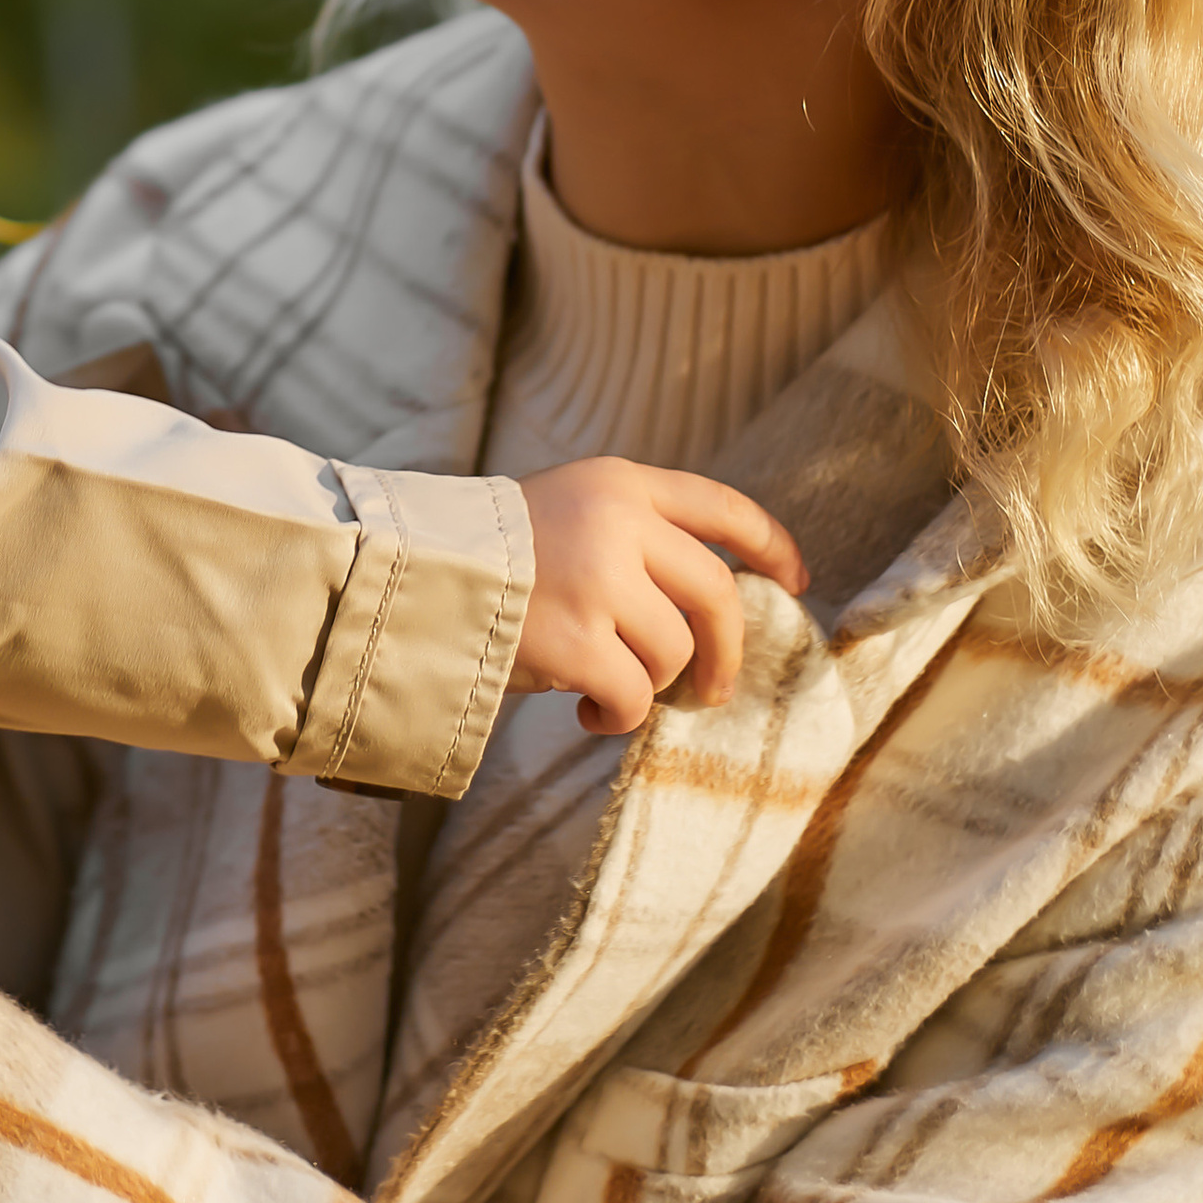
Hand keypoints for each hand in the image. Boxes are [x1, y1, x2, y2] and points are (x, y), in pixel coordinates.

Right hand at [512, 461, 806, 732]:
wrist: (405, 571)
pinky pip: (632, 698)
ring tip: (605, 689)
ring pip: (674, 653)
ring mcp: (600, 580)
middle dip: (726, 651)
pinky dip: (616, 719)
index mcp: (618, 484)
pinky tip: (584, 714)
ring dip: (649, 685)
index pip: (719, 506)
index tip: (796, 578)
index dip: (768, 544)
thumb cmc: (483, 555)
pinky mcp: (578, 640)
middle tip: (713, 690)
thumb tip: (705, 615)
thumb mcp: (563, 512)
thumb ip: (629, 540)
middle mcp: (618, 523)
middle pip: (716, 594)